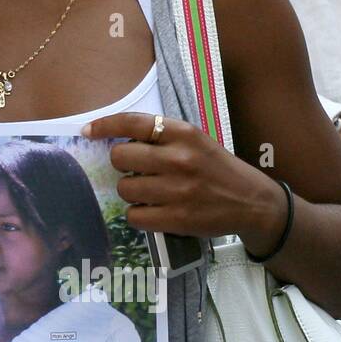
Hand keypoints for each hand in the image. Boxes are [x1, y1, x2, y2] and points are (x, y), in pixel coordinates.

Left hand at [84, 112, 284, 249]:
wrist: (253, 202)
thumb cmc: (216, 168)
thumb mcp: (194, 141)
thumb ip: (160, 137)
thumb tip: (112, 138)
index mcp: (183, 133)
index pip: (132, 123)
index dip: (104, 125)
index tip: (87, 132)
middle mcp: (179, 159)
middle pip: (120, 158)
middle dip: (122, 165)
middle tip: (137, 171)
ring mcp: (178, 190)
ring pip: (124, 189)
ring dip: (131, 192)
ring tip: (150, 192)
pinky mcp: (177, 218)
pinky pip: (134, 216)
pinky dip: (138, 215)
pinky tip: (153, 210)